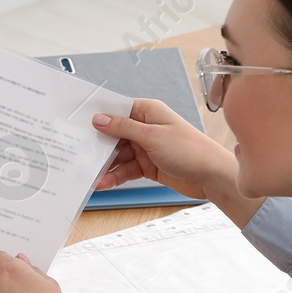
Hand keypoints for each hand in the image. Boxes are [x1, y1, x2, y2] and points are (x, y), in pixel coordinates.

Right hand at [92, 97, 237, 201]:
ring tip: (91, 175)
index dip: (99, 117)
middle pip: (114, 135)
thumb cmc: (191, 150)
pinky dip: (115, 176)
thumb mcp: (153, 136)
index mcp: (149, 112)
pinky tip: (104, 182)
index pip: (117, 110)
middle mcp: (146, 127)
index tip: (79, 124)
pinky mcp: (148, 165)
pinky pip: (126, 169)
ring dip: (106, 166)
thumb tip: (100, 119)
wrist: (211, 176)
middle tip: (79, 154)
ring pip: (118, 155)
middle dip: (98, 146)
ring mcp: (146, 147)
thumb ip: (124, 128)